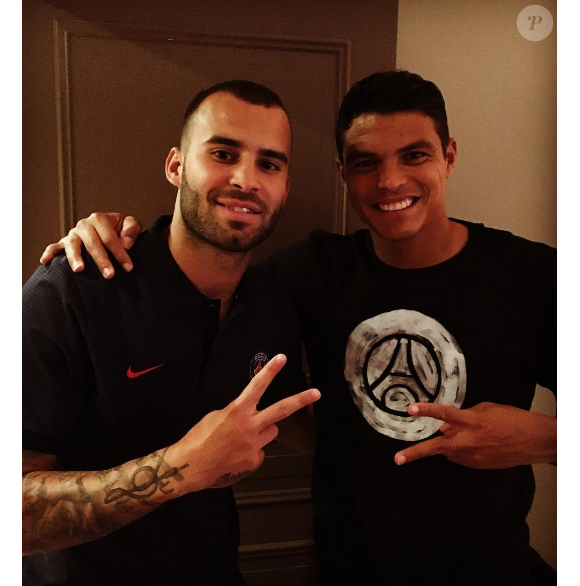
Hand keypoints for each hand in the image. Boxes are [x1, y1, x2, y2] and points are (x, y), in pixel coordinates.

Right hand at [39, 212, 141, 278]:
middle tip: (109, 275)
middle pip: (92, 243)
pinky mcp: (65, 242)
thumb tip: (125, 243)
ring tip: (79, 270)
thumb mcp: (130, 224)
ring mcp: (73, 234)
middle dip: (101, 260)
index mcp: (100, 219)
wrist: (109, 228)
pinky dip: (50, 252)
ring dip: (75, 257)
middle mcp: (84, 225)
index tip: (128, 267)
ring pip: (73, 245)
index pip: (110, 238)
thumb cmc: (120, 229)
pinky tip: (45, 261)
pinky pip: (55, 246)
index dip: (120, 253)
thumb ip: (131, 229)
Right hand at [167, 354, 319, 491]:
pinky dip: (252, 451)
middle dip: (301, 400)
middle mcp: (249, 426)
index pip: (257, 386)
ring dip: (263, 431)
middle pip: (281, 410)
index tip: (282, 358)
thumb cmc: (198, 438)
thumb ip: (237, 412)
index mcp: (237, 411)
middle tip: (317, 393)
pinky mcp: (254, 461)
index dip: (271, 370)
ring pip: (272, 431)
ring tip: (243, 438)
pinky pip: (261, 451)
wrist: (190, 467)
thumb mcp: (216, 416)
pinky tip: (236, 454)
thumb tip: (249, 414)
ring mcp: (254, 445)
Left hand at [394, 401, 556, 468]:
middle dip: (415, 453)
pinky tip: (478, 443)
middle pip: (436, 447)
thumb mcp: (485, 409)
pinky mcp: (478, 466)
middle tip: (397, 459)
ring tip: (470, 434)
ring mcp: (472, 457)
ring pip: (449, 450)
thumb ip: (462, 418)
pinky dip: (462, 450)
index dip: (426, 411)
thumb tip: (444, 428)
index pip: (444, 414)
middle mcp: (468, 440)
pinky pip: (461, 457)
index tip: (410, 409)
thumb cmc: (511, 419)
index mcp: (471, 421)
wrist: (534, 441)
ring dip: (450, 443)